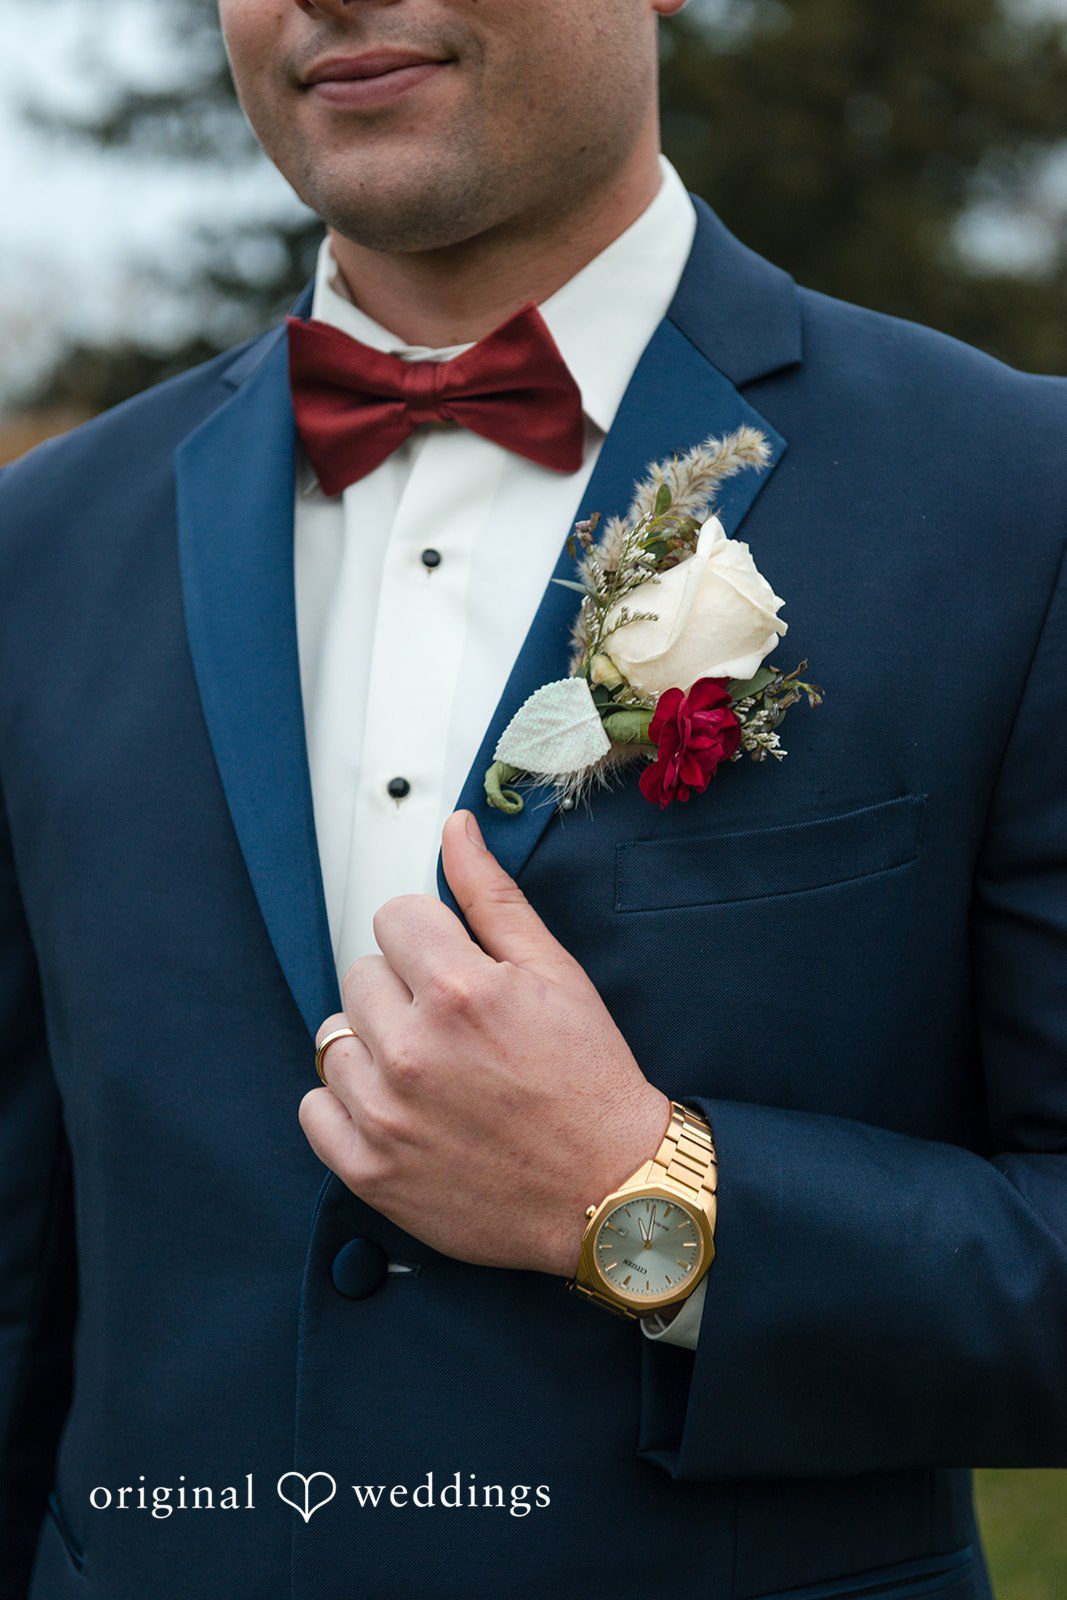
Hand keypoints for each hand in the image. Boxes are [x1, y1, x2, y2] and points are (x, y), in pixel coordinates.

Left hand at [300, 809, 669, 1278]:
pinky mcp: (369, 1169)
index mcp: (459, 990)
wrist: (609, 1192)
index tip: (456, 970)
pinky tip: (399, 1108)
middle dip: (403, 989)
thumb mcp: (555, 973)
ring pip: (333, 1037)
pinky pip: (314, 1107)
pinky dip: (346, 1105)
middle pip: (360, 974)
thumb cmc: (590, 1082)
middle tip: (454, 1026)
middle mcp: (414, 1050)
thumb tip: (456, 829)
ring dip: (373, 1046)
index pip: (394, 917)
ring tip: (429, 1070)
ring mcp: (386, 1114)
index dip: (431, 938)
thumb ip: (493, 897)